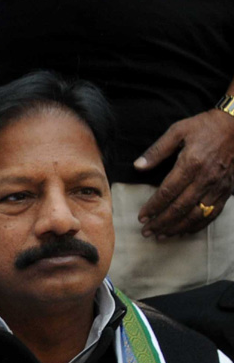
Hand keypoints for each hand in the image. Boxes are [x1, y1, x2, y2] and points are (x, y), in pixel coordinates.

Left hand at [135, 108, 233, 237]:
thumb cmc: (205, 126)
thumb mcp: (178, 131)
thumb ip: (157, 150)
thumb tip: (137, 166)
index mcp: (191, 163)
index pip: (168, 192)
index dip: (153, 207)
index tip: (141, 217)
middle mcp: (206, 178)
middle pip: (180, 207)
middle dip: (161, 222)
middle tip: (146, 232)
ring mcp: (218, 186)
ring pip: (196, 214)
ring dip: (177, 228)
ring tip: (161, 235)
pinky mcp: (227, 190)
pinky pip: (212, 213)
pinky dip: (197, 225)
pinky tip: (184, 231)